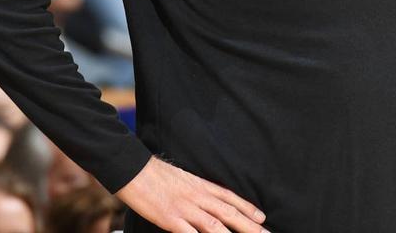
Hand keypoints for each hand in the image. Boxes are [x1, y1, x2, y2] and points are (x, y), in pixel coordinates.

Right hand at [116, 156, 268, 232]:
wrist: (133, 168)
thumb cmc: (155, 174)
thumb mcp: (182, 179)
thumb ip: (196, 191)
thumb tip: (206, 201)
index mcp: (200, 185)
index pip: (229, 198)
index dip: (247, 209)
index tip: (262, 218)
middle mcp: (197, 197)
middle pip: (229, 213)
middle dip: (250, 227)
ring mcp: (185, 209)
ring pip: (216, 226)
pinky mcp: (171, 219)